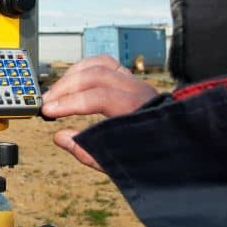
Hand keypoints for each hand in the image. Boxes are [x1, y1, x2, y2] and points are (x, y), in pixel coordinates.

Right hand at [41, 54, 158, 170]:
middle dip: (65, 88)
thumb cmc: (152, 157)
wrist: (181, 148)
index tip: (48, 111)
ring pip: (99, 64)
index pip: (98, 96)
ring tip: (55, 92)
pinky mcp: (131, 79)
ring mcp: (136, 82)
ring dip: (73, 75)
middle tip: (45, 103)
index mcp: (138, 110)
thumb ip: (89, 151)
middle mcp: (139, 90)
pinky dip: (84, 68)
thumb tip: (60, 137)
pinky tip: (71, 80)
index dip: (70, 103)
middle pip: (95, 75)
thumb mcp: (121, 162)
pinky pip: (106, 63)